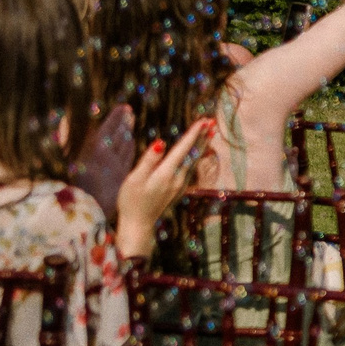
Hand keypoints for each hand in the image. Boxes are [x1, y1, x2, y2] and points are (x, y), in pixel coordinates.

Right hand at [115, 117, 211, 259]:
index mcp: (167, 173)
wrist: (139, 225)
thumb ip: (149, 161)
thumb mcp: (135, 179)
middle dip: (202, 137)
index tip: (203, 121)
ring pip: (193, 160)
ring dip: (201, 145)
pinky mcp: (178, 189)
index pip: (183, 149)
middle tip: (212, 122)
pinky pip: (190, 168)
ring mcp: (179, 185)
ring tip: (209, 133)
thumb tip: (160, 143)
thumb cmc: (132, 201)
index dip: (193, 133)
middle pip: (193, 154)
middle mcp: (177, 178)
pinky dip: (195, 156)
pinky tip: (196, 152)